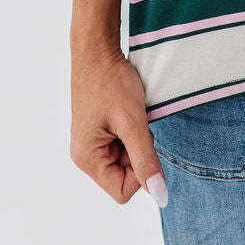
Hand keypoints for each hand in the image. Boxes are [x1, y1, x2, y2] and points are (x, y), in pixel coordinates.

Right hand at [69, 43, 168, 206]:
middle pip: (124, 176)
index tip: (142, 141)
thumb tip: (159, 194)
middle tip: (136, 124)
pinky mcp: (98, 132)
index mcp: (87, 159)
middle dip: (138, 153)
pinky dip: (131, 132)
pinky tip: (126, 112)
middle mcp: (85, 156)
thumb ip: (145, 160)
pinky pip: (121, 145)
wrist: (97, 50)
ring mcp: (90, 144)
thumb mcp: (133, 122)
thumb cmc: (111, 81)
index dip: (141, 172)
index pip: (122, 191)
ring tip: (130, 115)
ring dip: (136, 141)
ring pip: (125, 160)